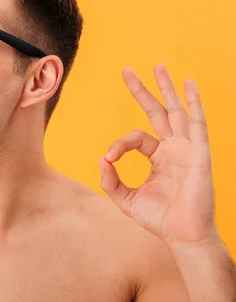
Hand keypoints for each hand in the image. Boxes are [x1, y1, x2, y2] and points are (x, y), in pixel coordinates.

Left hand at [100, 64, 216, 244]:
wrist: (182, 235)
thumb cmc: (159, 219)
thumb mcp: (125, 199)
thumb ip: (110, 181)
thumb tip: (101, 158)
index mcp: (158, 157)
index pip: (135, 137)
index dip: (118, 144)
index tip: (109, 160)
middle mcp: (173, 148)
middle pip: (157, 111)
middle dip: (142, 90)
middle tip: (127, 70)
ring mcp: (187, 148)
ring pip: (176, 110)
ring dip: (167, 88)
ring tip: (157, 66)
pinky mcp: (199, 153)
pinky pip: (197, 123)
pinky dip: (193, 103)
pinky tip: (188, 84)